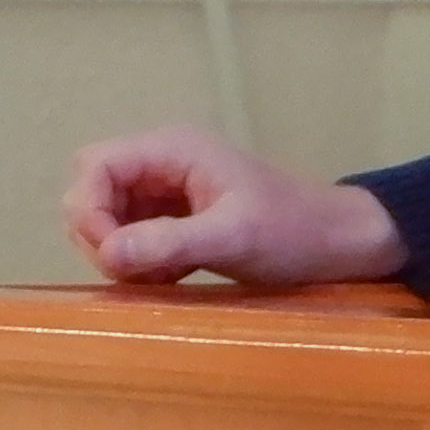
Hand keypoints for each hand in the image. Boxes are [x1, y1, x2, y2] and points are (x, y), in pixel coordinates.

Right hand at [62, 128, 409, 286]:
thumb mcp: (234, 237)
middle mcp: (162, 164)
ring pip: (109, 220)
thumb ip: (169, 242)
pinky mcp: (177, 222)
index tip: (113, 256)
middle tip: (134, 272)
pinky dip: (140, 264)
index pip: (94, 166)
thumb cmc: (295, 231)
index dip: (89, 210)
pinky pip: (133, 240)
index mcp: (172, 150)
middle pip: (92, 191)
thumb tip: (108, 254)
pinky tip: (172, 280)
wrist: (340, 244)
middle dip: (100, 235)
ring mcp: (168, 193)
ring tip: (160, 277)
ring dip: (120, 255)